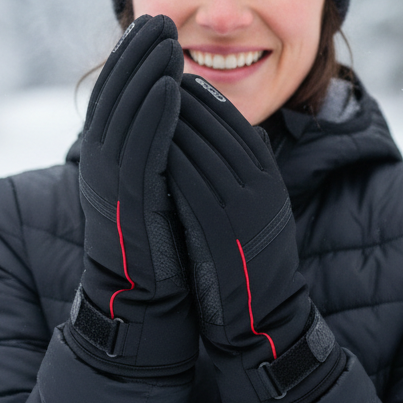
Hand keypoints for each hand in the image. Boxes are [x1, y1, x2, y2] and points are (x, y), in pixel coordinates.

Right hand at [66, 15, 197, 376]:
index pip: (115, 96)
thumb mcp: (155, 187)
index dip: (130, 59)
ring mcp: (111, 183)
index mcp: (108, 159)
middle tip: (157, 16)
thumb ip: (155, 152)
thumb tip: (174, 112)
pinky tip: (170, 85)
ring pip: (124, 115)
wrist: (147, 302)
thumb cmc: (159, 245)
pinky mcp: (129, 201)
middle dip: (135, 54)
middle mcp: (102, 165)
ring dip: (144, 73)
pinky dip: (153, 114)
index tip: (151, 24)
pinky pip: (141, 148)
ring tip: (165, 36)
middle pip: (113, 95)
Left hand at [168, 75, 343, 402]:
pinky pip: (189, 181)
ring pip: (200, 147)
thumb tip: (228, 134)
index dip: (197, 97)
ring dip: (166, 122)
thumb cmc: (248, 265)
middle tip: (145, 79)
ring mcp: (243, 204)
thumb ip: (242, 172)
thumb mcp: (255, 209)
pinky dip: (166, 158)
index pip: (230, 119)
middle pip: (214, 124)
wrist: (263, 322)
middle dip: (177, 99)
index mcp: (266, 175)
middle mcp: (259, 183)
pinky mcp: (221, 227)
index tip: (165, 81)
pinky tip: (143, 147)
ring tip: (136, 104)